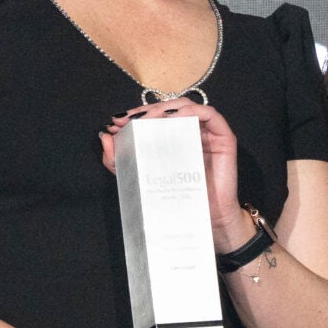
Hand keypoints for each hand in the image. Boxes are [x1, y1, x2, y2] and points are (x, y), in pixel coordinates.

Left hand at [100, 98, 246, 243]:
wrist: (205, 221)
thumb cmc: (177, 199)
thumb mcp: (140, 178)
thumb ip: (120, 160)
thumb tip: (104, 137)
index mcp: (172, 137)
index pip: (152, 117)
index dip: (134, 116)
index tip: (115, 123)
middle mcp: (189, 131)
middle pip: (167, 109)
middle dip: (145, 112)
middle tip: (129, 121)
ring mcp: (207, 133)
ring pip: (186, 107)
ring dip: (165, 109)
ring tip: (148, 119)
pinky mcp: (224, 138)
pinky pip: (210, 115)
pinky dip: (192, 112)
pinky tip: (175, 118)